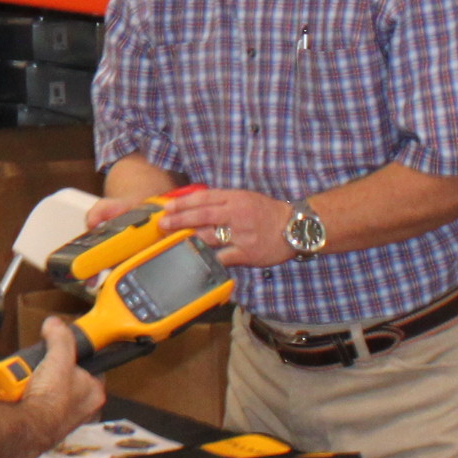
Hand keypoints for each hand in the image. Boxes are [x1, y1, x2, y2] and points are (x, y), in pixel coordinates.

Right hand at [13, 315, 108, 445]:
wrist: (28, 428)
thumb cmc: (51, 399)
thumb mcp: (58, 358)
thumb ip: (59, 338)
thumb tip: (55, 324)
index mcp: (95, 393)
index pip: (92, 368)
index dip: (77, 358)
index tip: (64, 351)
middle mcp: (83, 409)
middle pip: (67, 380)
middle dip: (51, 371)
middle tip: (41, 365)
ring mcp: (63, 418)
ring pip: (51, 391)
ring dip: (37, 383)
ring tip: (26, 378)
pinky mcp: (45, 425)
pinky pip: (37, 404)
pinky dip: (27, 396)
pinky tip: (20, 392)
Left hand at [158, 186, 291, 268]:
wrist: (295, 227)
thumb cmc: (266, 212)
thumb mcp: (245, 198)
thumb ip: (221, 201)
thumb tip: (193, 204)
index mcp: (235, 198)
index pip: (203, 198)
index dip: (182, 203)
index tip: (167, 208)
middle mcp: (236, 214)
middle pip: (202, 216)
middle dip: (179, 220)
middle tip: (163, 224)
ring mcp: (241, 234)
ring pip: (209, 236)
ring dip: (188, 239)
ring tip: (172, 241)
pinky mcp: (246, 253)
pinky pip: (223, 257)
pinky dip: (208, 258)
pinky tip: (194, 259)